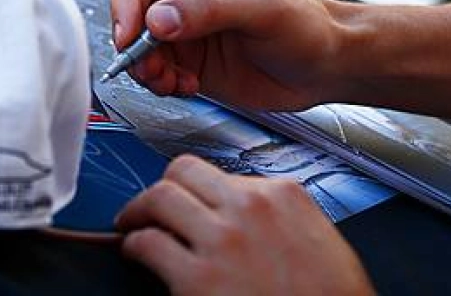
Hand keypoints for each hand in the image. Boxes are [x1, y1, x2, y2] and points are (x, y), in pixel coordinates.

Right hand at [109, 0, 345, 110]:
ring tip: (173, 81)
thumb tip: (158, 18)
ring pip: (138, 42)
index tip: (130, 35)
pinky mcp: (187, 54)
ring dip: (146, 66)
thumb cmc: (307, 24)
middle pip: (133, 6)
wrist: (326, 65)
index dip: (129, 2)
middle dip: (134, 40)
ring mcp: (185, 21)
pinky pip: (154, 67)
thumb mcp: (264, 10)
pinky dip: (161, 81)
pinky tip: (187, 86)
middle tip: (150, 67)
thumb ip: (210, 10)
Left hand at [117, 155, 372, 295]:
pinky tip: (136, 252)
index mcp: (283, 194)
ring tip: (132, 224)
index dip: (201, 190)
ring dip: (139, 210)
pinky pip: (149, 245)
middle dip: (164, 186)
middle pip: (184, 171)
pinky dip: (134, 245)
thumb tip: (249, 214)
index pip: (224, 172)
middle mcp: (250, 206)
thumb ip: (281, 217)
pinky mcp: (198, 278)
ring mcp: (222, 239)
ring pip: (160, 197)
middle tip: (152, 204)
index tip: (192, 200)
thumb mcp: (318, 238)